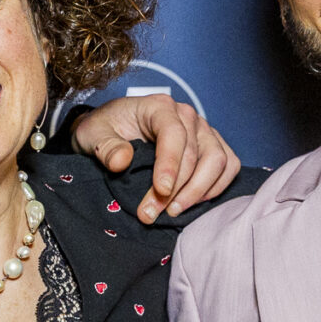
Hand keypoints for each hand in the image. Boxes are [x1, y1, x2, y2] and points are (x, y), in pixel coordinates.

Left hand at [67, 92, 242, 222]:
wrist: (111, 130)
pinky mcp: (212, 146)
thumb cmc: (104, 130)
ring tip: (173, 212)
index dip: (170, 165)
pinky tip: (193, 203)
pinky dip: (216, 187)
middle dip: (177, 189)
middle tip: (153, 213)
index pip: (174, 134)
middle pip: (196, 154)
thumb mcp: (92, 135)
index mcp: (159, 107)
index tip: (161, 190)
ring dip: (199, 191)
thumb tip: (122, 160)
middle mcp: (187, 116)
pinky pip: (228, 166)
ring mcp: (203, 131)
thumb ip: (105, 147)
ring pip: (218, 161)